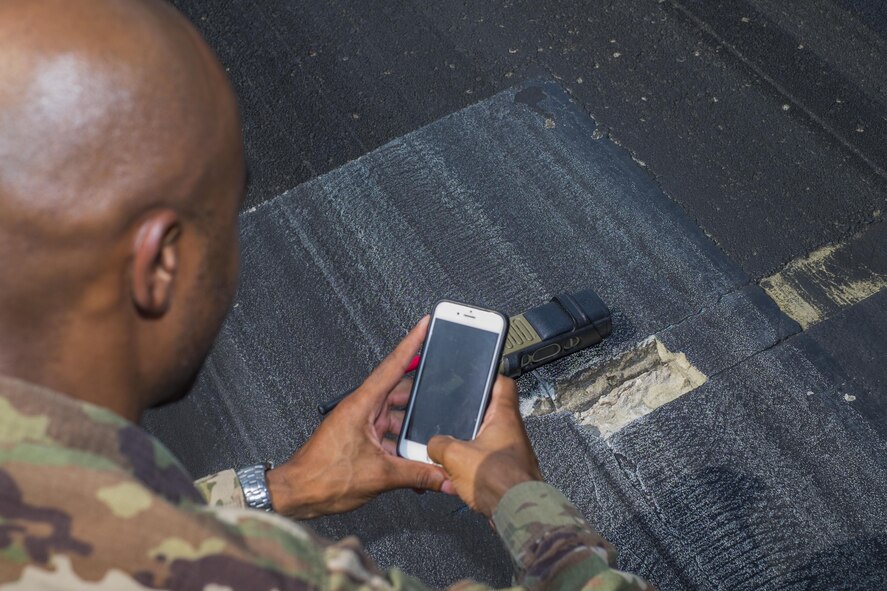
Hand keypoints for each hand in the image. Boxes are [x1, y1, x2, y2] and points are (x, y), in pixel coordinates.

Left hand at [267, 317, 448, 518]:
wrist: (296, 494)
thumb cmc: (322, 477)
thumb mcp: (379, 476)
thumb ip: (417, 474)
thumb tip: (444, 477)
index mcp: (362, 404)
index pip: (393, 365)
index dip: (412, 342)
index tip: (426, 324)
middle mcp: (362, 409)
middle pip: (401, 394)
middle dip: (424, 399)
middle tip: (446, 396)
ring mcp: (361, 424)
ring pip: (397, 419)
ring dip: (413, 432)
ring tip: (433, 443)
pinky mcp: (360, 440)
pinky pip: (389, 437)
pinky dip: (403, 448)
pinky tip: (417, 464)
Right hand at [428, 376, 542, 517]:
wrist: (516, 510)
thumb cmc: (498, 479)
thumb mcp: (454, 455)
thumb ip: (438, 444)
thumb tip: (432, 445)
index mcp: (504, 416)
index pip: (504, 384)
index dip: (490, 376)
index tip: (477, 376)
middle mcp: (513, 431)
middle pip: (492, 413)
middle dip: (471, 416)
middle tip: (454, 417)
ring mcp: (513, 452)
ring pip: (488, 439)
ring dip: (471, 443)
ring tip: (452, 448)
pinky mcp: (509, 471)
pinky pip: (488, 460)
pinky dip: (474, 463)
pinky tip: (460, 473)